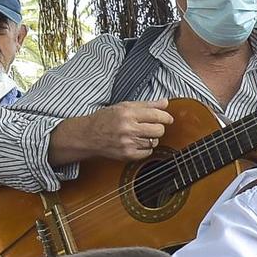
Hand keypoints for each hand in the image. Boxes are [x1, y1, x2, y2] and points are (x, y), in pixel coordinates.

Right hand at [55, 100, 173, 163]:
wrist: (88, 136)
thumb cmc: (105, 119)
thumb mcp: (124, 106)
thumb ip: (146, 105)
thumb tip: (165, 102)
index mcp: (128, 113)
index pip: (156, 115)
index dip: (166, 117)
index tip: (168, 118)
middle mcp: (128, 128)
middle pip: (158, 130)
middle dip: (159, 128)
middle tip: (152, 126)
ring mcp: (128, 143)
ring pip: (154, 142)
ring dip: (151, 138)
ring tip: (140, 134)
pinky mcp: (127, 154)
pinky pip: (147, 153)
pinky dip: (145, 148)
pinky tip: (136, 143)